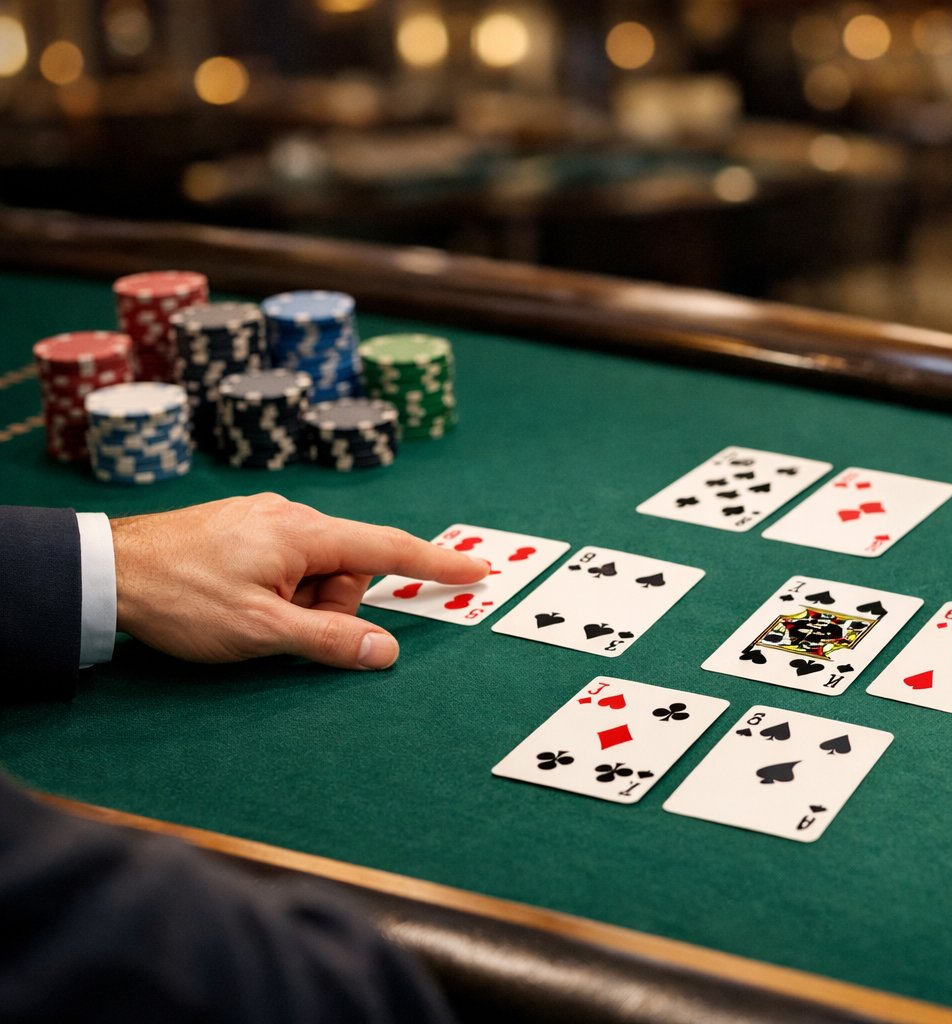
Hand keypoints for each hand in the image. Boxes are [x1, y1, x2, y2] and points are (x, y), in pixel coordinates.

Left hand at [111, 493, 486, 670]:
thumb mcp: (262, 632)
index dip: (438, 563)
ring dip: (298, 605)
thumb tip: (387, 651)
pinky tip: (237, 605)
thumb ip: (331, 641)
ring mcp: (264, 521)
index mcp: (305, 534)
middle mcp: (292, 517)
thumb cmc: (181, 598)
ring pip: (313, 572)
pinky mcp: (241, 530)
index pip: (390, 548)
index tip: (479, 570)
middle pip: (347, 570)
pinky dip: (278, 593)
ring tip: (248, 621)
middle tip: (283, 633)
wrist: (104, 571)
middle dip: (331, 608)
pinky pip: (285, 566)